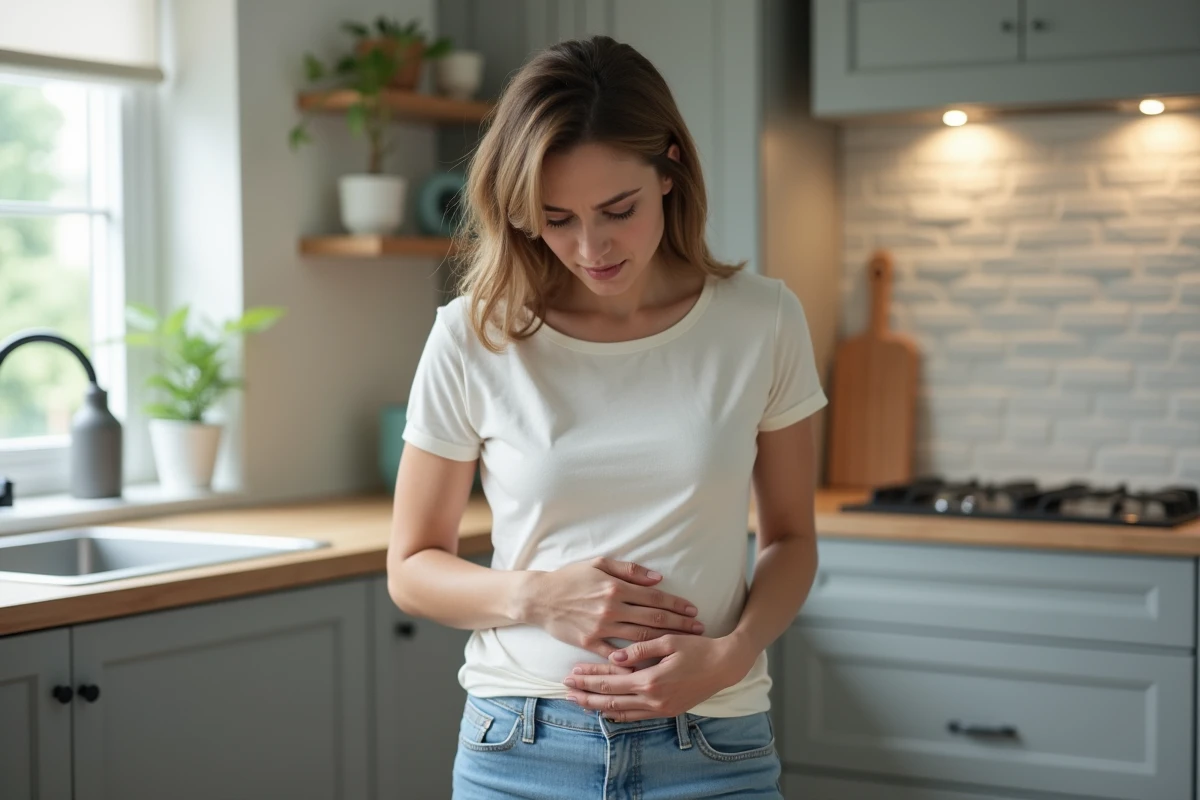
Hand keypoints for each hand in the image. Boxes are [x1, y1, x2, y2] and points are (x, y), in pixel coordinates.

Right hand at [518, 558, 704, 658]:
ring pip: (641, 637)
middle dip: (679, 624)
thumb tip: (658, 578)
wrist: (540, 597)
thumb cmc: (570, 578)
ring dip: (665, 641)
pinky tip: (651, 666)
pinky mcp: (590, 643)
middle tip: (698, 630)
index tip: (693, 611)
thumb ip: (630, 571)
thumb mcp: (599, 564)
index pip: (655, 597)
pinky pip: (616, 655)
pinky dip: (634, 661)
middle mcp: (612, 608)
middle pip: (654, 619)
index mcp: (616, 588)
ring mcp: (602, 627)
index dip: (677, 605)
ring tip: (683, 645)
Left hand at [563, 634, 757, 721]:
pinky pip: (636, 717)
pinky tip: (607, 711)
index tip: (571, 674)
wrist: (725, 666)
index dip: (589, 678)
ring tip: (580, 702)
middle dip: (586, 695)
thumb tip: (614, 656)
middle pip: (610, 701)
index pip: (611, 682)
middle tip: (566, 690)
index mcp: (651, 680)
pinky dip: (618, 714)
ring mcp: (660, 709)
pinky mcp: (667, 711)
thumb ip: (640, 649)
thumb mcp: (669, 641)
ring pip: (621, 712)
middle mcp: (653, 699)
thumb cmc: (698, 648)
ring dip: (598, 707)